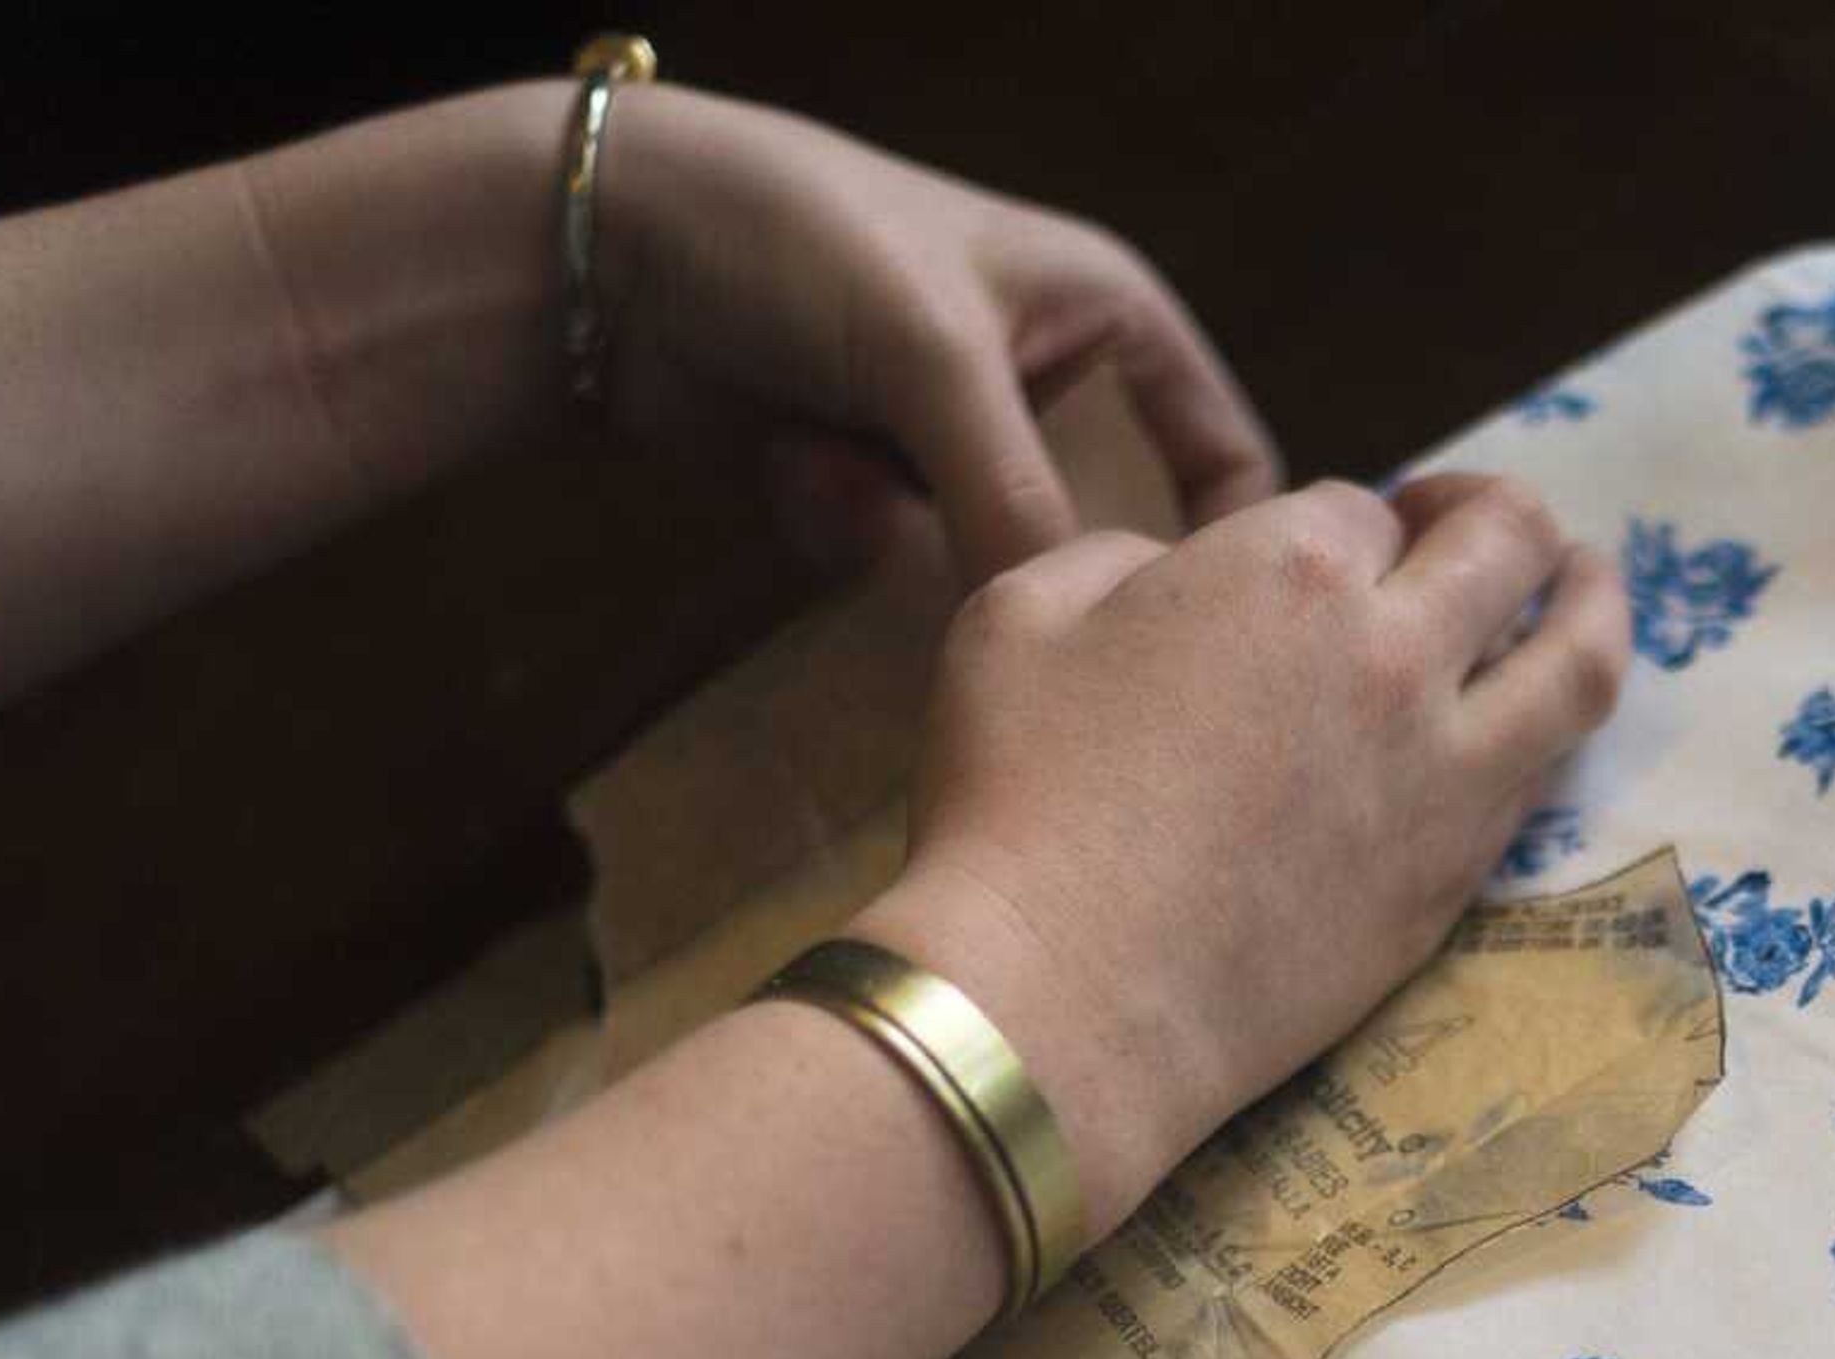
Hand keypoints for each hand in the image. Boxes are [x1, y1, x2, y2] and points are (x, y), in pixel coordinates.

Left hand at [595, 83, 1282, 579]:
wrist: (606, 244)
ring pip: (986, 564)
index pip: (1227, 456)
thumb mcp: (934, 359)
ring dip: (902, 532)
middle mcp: (1046, 384)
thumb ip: (1016, 502)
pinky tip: (788, 462)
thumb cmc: (798, 240)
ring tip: (829, 460)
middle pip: (1098, 535)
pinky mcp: (873, 487)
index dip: (1228, 546)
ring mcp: (953, 442)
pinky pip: (898, 568)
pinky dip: (841, 526)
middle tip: (968, 564)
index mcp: (1110, 318)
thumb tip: (1068, 642)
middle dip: (1022, 554)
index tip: (1196, 642)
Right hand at [856, 474, 1628, 1225]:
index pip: (1362, 506)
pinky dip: (1546, 731)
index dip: (1340, 522)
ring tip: (1589, 586)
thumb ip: (1119, 560)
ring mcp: (1445, 778)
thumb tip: (1175, 577)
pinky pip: (1538, 780)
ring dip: (1593, 604)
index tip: (1319, 551)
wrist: (1060, 1001)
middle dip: (1496, 515)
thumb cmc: (1013, 800)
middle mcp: (1399, 657)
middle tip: (1472, 524)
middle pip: (1510, 544)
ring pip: (1578, 664)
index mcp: (1293, 567)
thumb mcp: (1017, 612)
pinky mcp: (1453, 883)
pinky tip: (1526, 727)